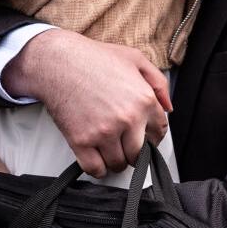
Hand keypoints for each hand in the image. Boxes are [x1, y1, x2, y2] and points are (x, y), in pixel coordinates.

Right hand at [5, 29, 171, 177]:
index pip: (159, 133)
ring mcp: (104, 132)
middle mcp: (127, 119)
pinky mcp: (81, 141)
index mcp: (143, 100)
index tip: (144, 138)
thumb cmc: (93, 58)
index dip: (152, 137)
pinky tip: (96, 157)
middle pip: (138, 154)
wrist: (57, 61)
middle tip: (124, 145)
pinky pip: (96, 169)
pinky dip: (97, 168)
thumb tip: (169, 108)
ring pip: (118, 164)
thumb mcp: (135, 59)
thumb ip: (158, 83)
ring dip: (115, 160)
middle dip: (133, 152)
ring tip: (109, 149)